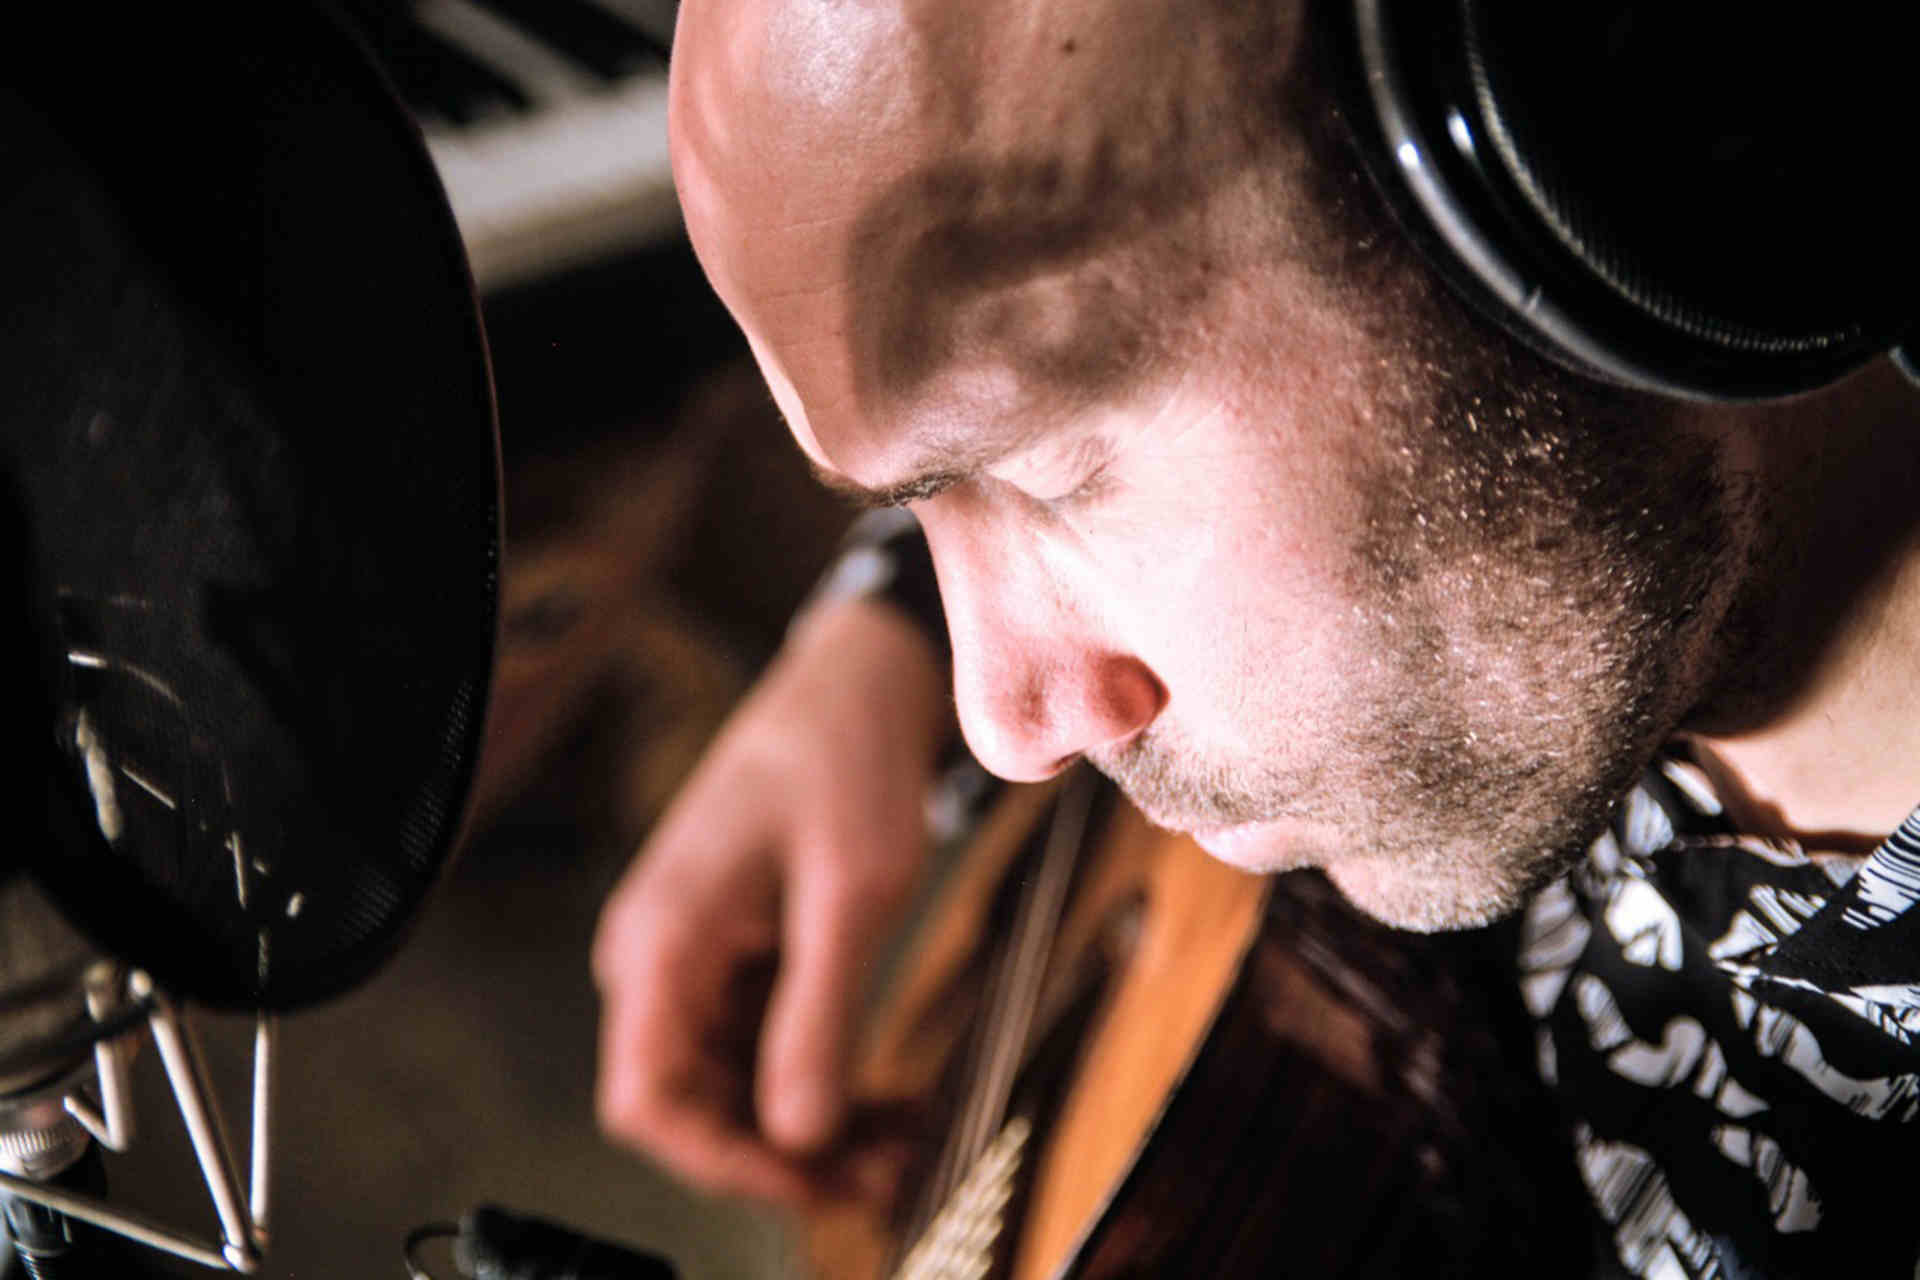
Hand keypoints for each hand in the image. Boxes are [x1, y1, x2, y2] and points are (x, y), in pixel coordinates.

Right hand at [593, 597, 949, 1203]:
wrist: (857, 679)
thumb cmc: (847, 759)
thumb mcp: (853, 894)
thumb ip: (819, 1015)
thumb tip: (798, 1134)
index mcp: (664, 938)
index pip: (646, 1099)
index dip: (720, 1162)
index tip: (810, 1182)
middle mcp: (660, 955)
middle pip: (692, 1103)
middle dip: (782, 1156)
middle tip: (886, 1177)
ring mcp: (695, 956)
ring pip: (732, 1082)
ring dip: (809, 1126)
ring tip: (901, 1147)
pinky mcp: (735, 952)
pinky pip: (760, 1041)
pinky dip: (818, 1077)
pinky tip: (884, 1101)